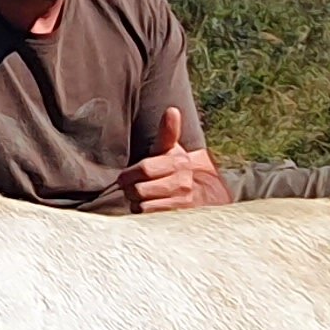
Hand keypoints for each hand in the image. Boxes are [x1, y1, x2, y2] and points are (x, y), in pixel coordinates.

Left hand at [98, 108, 228, 214]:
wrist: (205, 196)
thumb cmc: (178, 171)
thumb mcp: (172, 151)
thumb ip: (168, 133)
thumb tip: (172, 110)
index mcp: (179, 162)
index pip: (145, 169)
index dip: (129, 174)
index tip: (124, 177)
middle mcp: (183, 183)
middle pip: (139, 189)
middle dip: (131, 190)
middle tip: (132, 189)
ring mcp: (182, 203)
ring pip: (142, 205)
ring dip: (137, 203)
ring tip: (142, 199)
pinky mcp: (179, 220)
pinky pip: (150, 218)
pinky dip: (144, 215)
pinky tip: (149, 209)